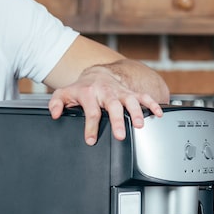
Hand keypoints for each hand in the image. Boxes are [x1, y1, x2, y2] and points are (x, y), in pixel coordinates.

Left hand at [48, 65, 163, 144]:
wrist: (97, 74)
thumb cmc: (81, 88)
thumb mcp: (64, 94)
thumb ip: (56, 103)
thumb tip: (54, 114)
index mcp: (89, 93)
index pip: (91, 111)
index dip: (91, 127)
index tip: (91, 140)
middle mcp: (106, 92)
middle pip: (113, 106)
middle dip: (117, 120)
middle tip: (120, 135)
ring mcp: (120, 92)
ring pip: (130, 100)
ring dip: (136, 112)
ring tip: (140, 125)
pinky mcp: (130, 92)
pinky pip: (143, 97)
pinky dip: (152, 104)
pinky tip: (158, 114)